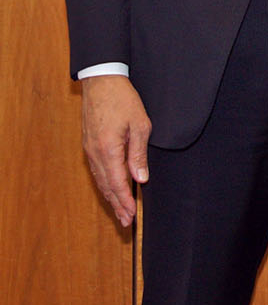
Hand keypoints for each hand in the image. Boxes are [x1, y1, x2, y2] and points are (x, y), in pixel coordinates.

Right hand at [81, 75, 150, 227]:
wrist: (101, 81)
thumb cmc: (123, 100)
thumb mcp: (140, 125)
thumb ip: (138, 154)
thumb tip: (140, 179)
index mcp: (108, 149)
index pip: (117, 183)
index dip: (124, 201)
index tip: (131, 216)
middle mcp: (95, 153)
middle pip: (106, 186)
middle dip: (117, 205)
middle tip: (126, 223)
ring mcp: (90, 149)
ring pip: (100, 179)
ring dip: (110, 196)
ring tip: (120, 211)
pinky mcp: (89, 145)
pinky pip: (98, 170)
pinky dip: (105, 183)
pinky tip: (111, 189)